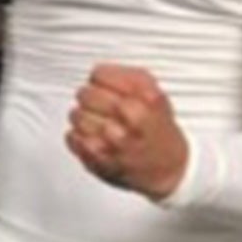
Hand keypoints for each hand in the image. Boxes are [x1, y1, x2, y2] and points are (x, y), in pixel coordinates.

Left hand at [67, 64, 189, 199]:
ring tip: (99, 124)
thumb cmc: (157, 129)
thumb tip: (98, 71)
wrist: (168, 169)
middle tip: (100, 106)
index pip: (99, 74)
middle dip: (89, 97)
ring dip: (83, 118)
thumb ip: (129, 76)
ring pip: (76, 115)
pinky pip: (72, 138)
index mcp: (148, 99)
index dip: (99, 79)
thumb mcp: (155, 95)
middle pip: (85, 94)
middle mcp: (134, 119)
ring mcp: (117, 142)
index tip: (105, 86)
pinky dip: (78, 137)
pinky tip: (95, 139)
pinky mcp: (102, 160)